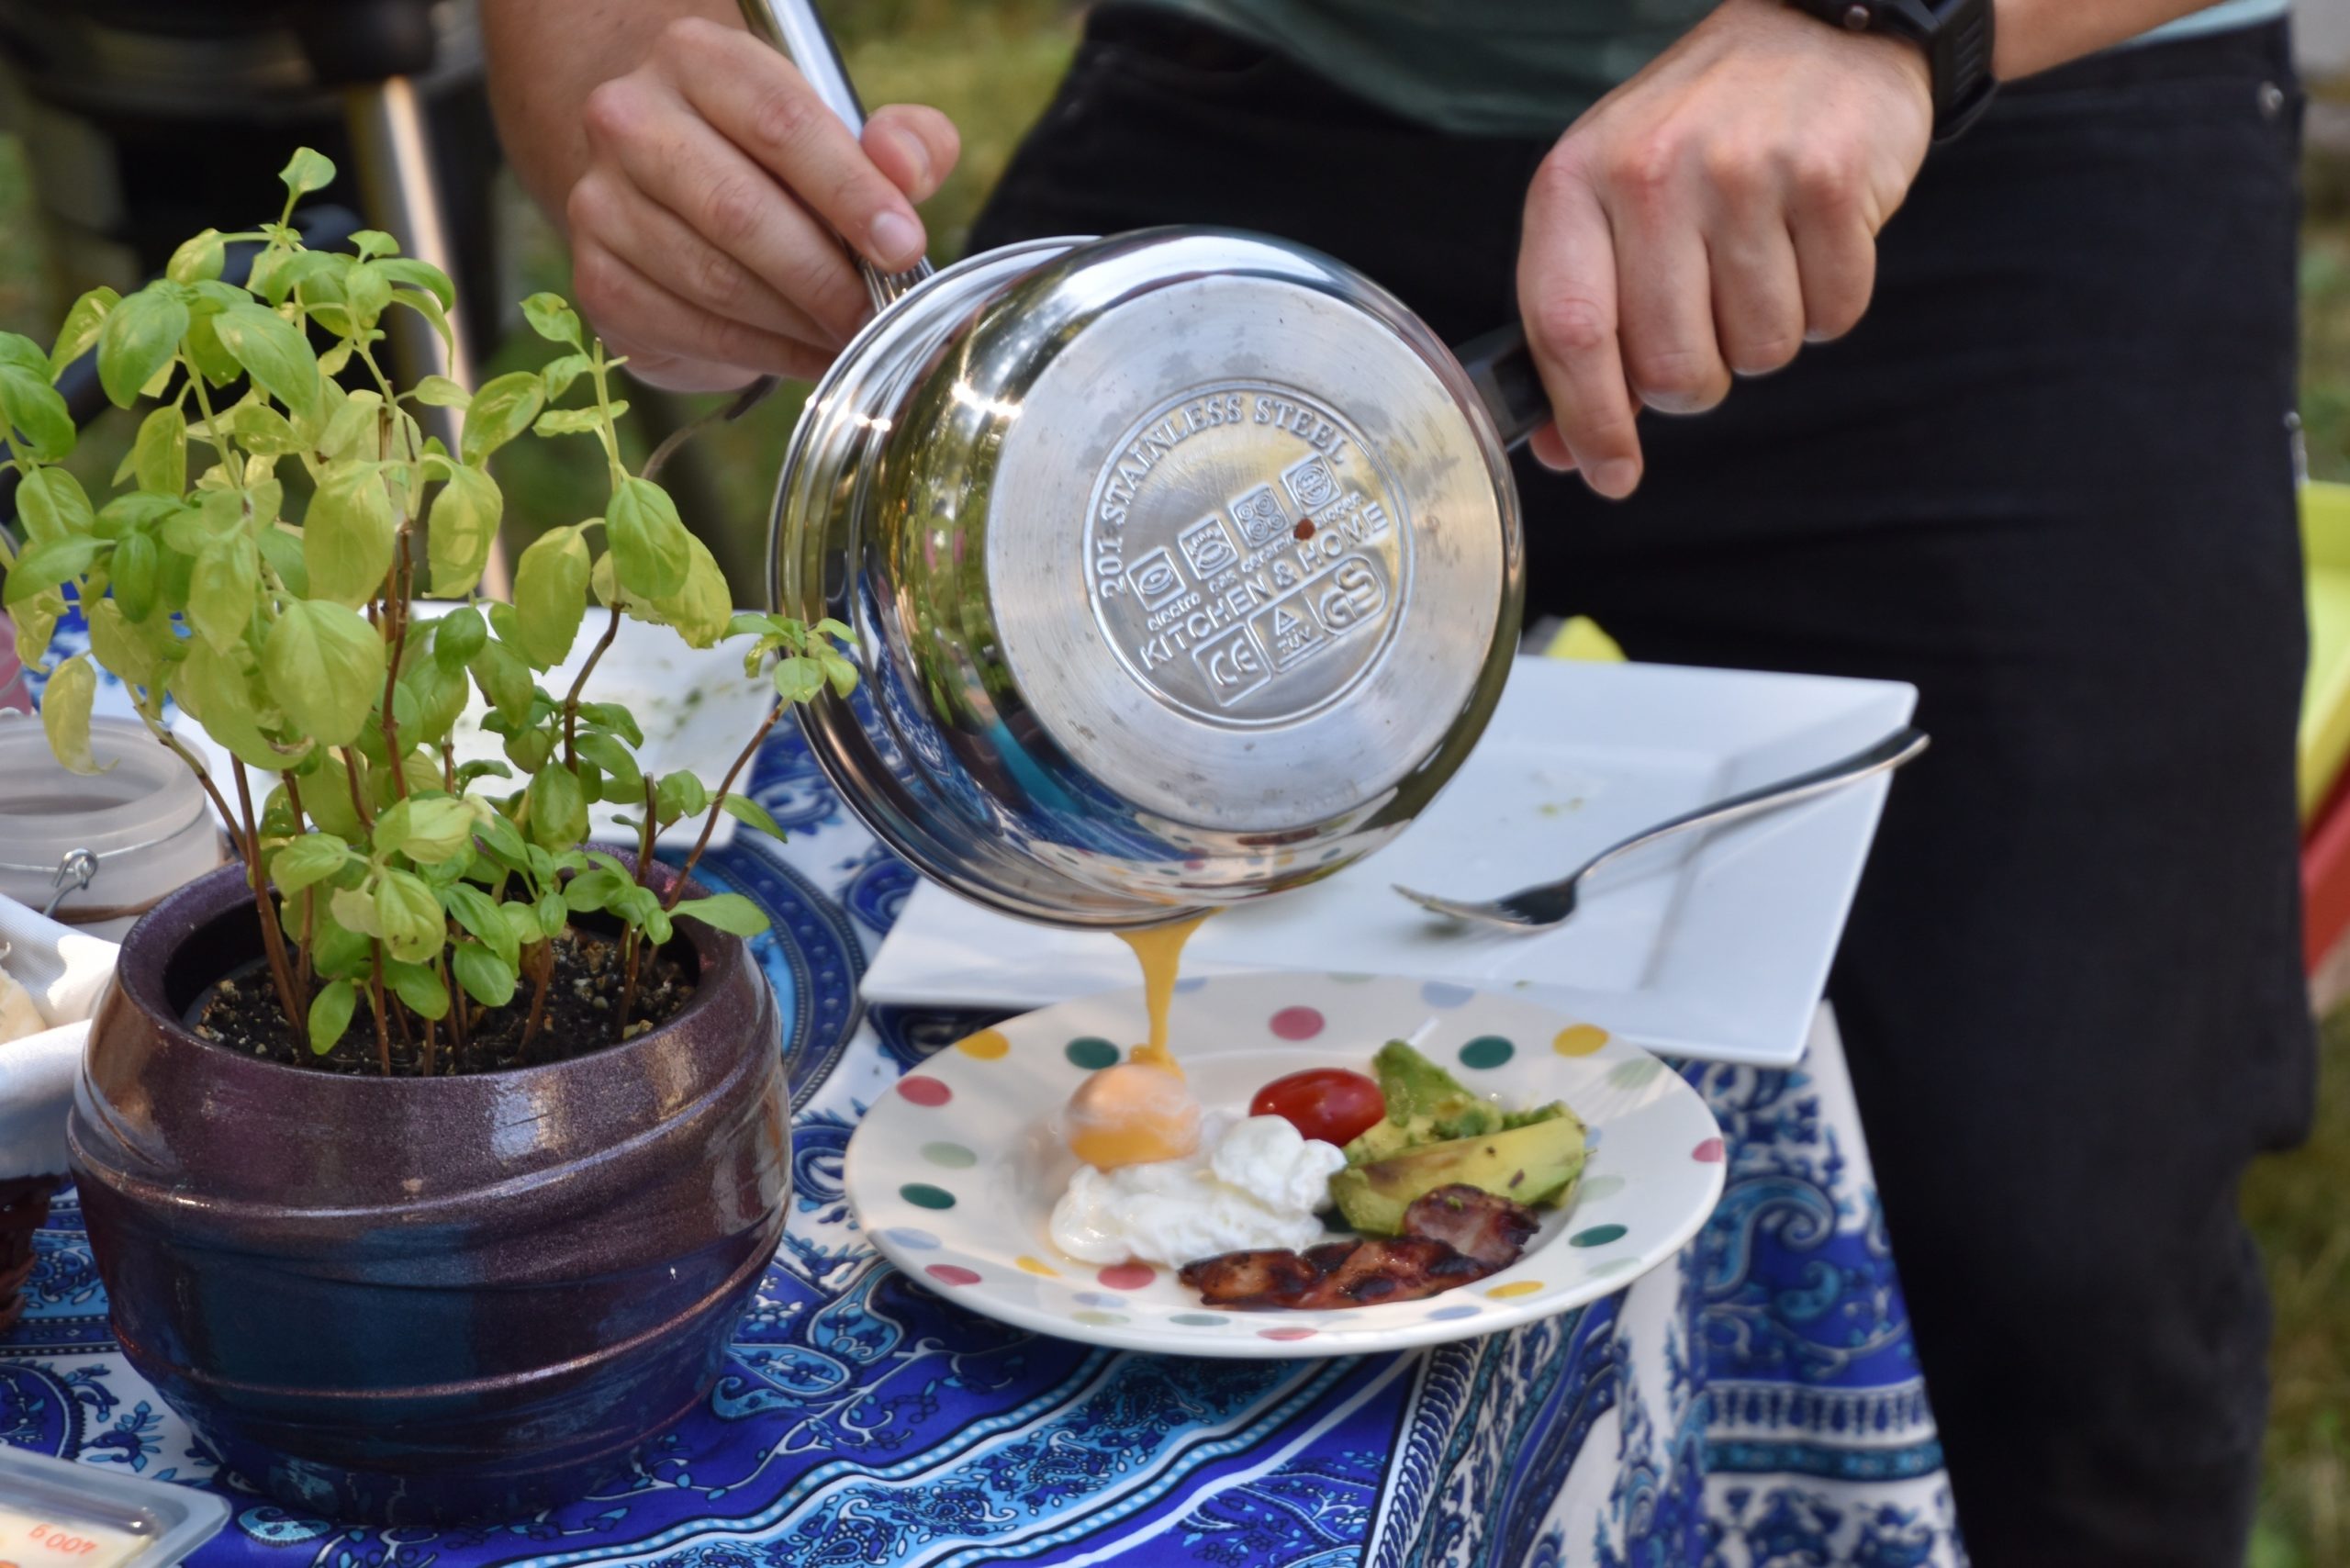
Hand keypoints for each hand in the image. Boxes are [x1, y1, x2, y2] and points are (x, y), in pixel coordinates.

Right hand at [564, 17, 959, 390]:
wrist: (672, 191)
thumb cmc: (778, 160)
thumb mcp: (848, 132)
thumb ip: (901, 141)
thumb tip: (904, 170)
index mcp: (698, 60)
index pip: (781, 125)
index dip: (851, 194)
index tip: (904, 248)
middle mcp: (629, 119)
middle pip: (739, 211)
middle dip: (826, 278)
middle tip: (881, 315)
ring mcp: (601, 201)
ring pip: (716, 281)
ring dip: (798, 324)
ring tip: (852, 337)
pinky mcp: (598, 278)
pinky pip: (694, 329)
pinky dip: (765, 354)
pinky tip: (809, 356)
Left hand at [1517, 0, 1931, 496]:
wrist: (1815, 30)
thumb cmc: (1695, 138)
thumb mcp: (1609, 205)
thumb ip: (1583, 324)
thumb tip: (1575, 454)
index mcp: (1573, 181)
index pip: (1568, 332)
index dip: (1589, 423)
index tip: (1609, 474)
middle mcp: (1652, 171)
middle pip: (1672, 367)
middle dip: (1695, 382)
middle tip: (1708, 330)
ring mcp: (1744, 171)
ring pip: (1758, 353)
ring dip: (1764, 338)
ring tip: (1760, 262)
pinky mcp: (1831, 179)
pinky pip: (1833, 315)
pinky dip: (1827, 304)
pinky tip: (1809, 241)